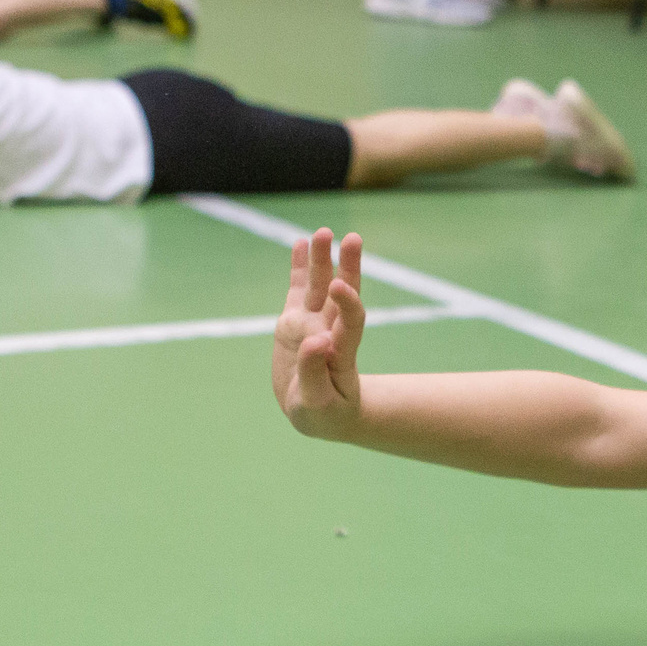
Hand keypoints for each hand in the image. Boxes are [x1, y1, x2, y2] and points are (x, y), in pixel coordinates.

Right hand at [273, 227, 365, 438]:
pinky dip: (300, 268)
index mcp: (341, 353)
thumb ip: (316, 373)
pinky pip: (299, 291)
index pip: (351, 323)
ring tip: (323, 232)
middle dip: (346, 267)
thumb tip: (316, 341)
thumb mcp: (319, 404)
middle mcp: (330, 331)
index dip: (348, 303)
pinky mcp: (295, 322)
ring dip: (322, 260)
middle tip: (351, 238)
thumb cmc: (325, 413)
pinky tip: (301, 243)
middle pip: (342, 294)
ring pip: (319, 286)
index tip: (339, 285)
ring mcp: (312, 323)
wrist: (319, 412)